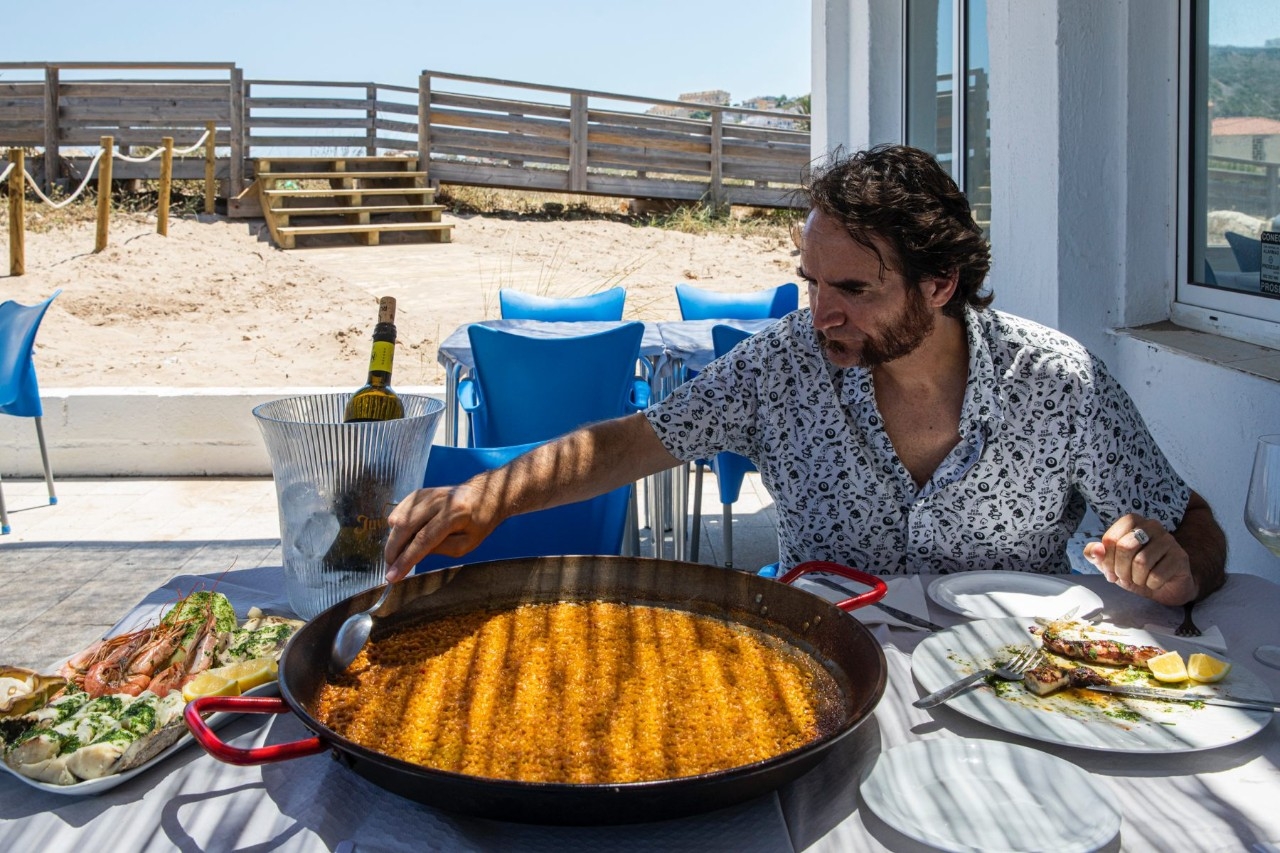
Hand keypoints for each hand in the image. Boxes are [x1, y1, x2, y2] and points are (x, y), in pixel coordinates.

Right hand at [382, 482, 499, 581]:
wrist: (483, 495)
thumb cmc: (478, 523)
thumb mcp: (467, 544)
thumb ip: (441, 549)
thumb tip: (414, 553)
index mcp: (455, 513)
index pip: (423, 540)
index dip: (405, 559)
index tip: (392, 576)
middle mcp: (438, 500)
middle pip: (405, 526)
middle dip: (393, 551)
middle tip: (389, 569)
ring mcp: (428, 493)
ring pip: (399, 518)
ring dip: (393, 540)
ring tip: (396, 556)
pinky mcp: (420, 493)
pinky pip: (400, 511)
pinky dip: (396, 526)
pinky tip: (401, 537)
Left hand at [1082, 515, 1197, 605]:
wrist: (1163, 587)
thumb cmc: (1134, 571)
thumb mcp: (1109, 563)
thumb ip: (1095, 554)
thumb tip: (1096, 549)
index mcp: (1132, 521)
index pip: (1110, 539)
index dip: (1106, 560)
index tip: (1110, 572)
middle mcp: (1151, 525)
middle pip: (1125, 548)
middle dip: (1121, 569)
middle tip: (1125, 577)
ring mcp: (1168, 539)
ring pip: (1141, 562)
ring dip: (1136, 578)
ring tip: (1140, 579)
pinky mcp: (1180, 556)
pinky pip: (1157, 575)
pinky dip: (1151, 584)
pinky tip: (1154, 582)